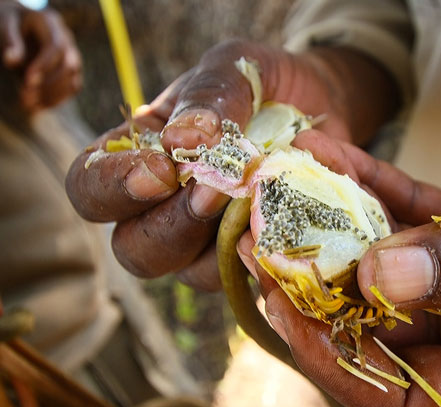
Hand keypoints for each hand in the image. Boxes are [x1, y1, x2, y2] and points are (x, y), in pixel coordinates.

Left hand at [0, 2, 80, 111]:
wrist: (21, 26)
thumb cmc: (12, 24)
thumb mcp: (6, 25)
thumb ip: (10, 41)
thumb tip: (11, 61)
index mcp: (51, 24)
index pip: (57, 48)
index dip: (45, 66)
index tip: (27, 80)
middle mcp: (67, 40)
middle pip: (68, 67)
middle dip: (48, 85)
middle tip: (24, 97)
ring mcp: (72, 56)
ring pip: (72, 82)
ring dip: (51, 96)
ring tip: (27, 104)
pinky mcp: (71, 72)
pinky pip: (70, 90)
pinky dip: (55, 100)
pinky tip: (36, 107)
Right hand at [66, 40, 400, 290]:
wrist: (321, 107)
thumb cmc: (261, 86)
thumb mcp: (233, 69)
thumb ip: (208, 96)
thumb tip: (183, 138)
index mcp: (136, 157)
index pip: (90, 187)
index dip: (113, 188)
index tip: (160, 171)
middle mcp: (162, 209)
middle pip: (135, 249)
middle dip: (170, 227)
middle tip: (211, 194)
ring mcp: (208, 241)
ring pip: (193, 272)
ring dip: (223, 242)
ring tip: (258, 200)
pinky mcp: (252, 257)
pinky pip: (251, 273)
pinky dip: (269, 247)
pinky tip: (291, 214)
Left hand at [261, 122, 440, 406]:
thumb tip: (381, 278)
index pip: (405, 396)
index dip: (340, 365)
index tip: (287, 314)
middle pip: (379, 325)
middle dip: (318, 286)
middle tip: (265, 240)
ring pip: (384, 264)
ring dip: (335, 228)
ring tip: (284, 189)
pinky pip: (408, 214)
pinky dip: (371, 188)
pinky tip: (334, 156)